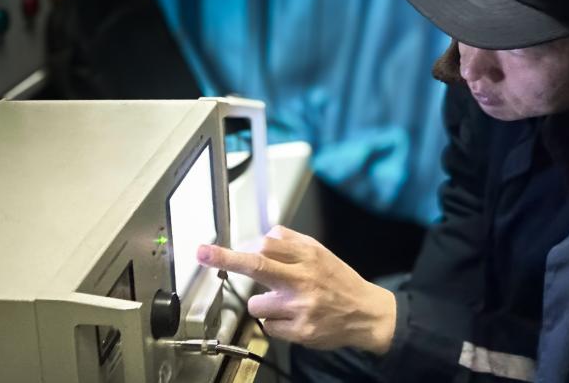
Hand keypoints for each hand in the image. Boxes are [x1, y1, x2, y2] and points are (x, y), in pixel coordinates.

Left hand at [197, 225, 396, 352]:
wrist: (366, 313)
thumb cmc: (338, 281)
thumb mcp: (320, 252)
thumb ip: (291, 243)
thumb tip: (262, 237)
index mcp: (308, 255)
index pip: (267, 243)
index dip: (240, 246)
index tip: (212, 247)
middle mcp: (303, 278)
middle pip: (257, 264)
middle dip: (226, 258)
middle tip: (202, 253)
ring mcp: (301, 306)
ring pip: (256, 304)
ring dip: (263, 304)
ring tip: (284, 303)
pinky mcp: (300, 331)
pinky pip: (268, 326)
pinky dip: (276, 323)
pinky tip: (293, 319)